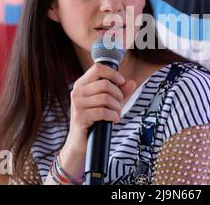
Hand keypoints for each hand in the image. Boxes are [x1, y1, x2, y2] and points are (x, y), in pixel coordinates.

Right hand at [57, 63, 135, 179]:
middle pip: (106, 84)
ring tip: (116, 113)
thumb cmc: (94, 119)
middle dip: (118, 95)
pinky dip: (113, 116)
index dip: (113, 73)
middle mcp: (77, 92)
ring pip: (106, 98)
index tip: (121, 81)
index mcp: (81, 84)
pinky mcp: (80, 117)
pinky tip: (113, 119)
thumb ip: (120, 91)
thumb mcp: (108, 102)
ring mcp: (77, 104)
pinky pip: (103, 112)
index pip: (97, 68)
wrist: (80, 141)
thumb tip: (132, 82)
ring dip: (117, 107)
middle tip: (119, 104)